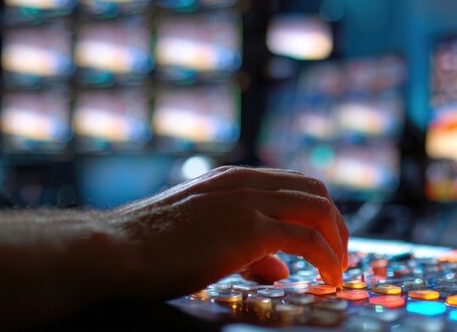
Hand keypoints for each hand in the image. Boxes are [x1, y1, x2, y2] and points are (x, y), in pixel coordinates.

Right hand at [110, 166, 348, 296]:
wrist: (116, 249)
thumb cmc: (150, 247)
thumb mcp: (204, 237)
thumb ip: (246, 250)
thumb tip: (279, 269)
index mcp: (234, 180)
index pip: (294, 184)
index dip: (317, 212)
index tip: (327, 240)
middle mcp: (246, 182)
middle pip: (315, 191)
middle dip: (336, 223)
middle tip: (340, 255)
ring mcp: (249, 202)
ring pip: (318, 209)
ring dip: (337, 241)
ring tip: (338, 269)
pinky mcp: (249, 229)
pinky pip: (307, 239)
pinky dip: (326, 257)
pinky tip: (327, 277)